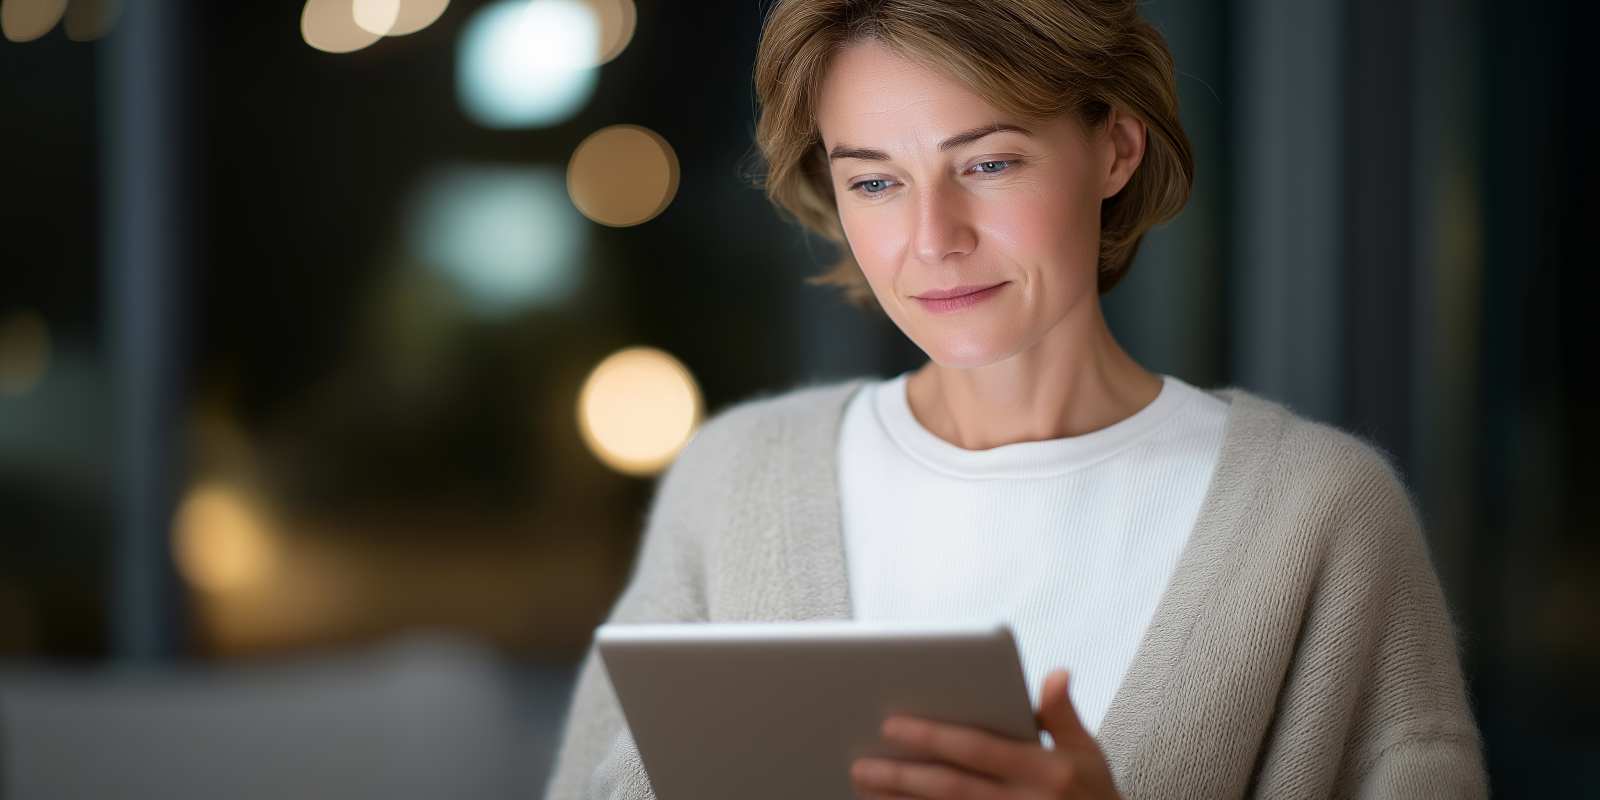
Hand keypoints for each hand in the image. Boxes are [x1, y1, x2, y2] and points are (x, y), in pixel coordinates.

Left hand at [851, 669, 1121, 798]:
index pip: (978, 750)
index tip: (891, 727)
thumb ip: (1062, 714)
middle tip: (860, 765)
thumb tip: (1055, 674)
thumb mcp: (1088, 752)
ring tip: (865, 789)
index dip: (933, 738)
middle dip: (902, 776)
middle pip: (951, 788)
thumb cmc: (1092, 794)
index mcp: (1044, 770)